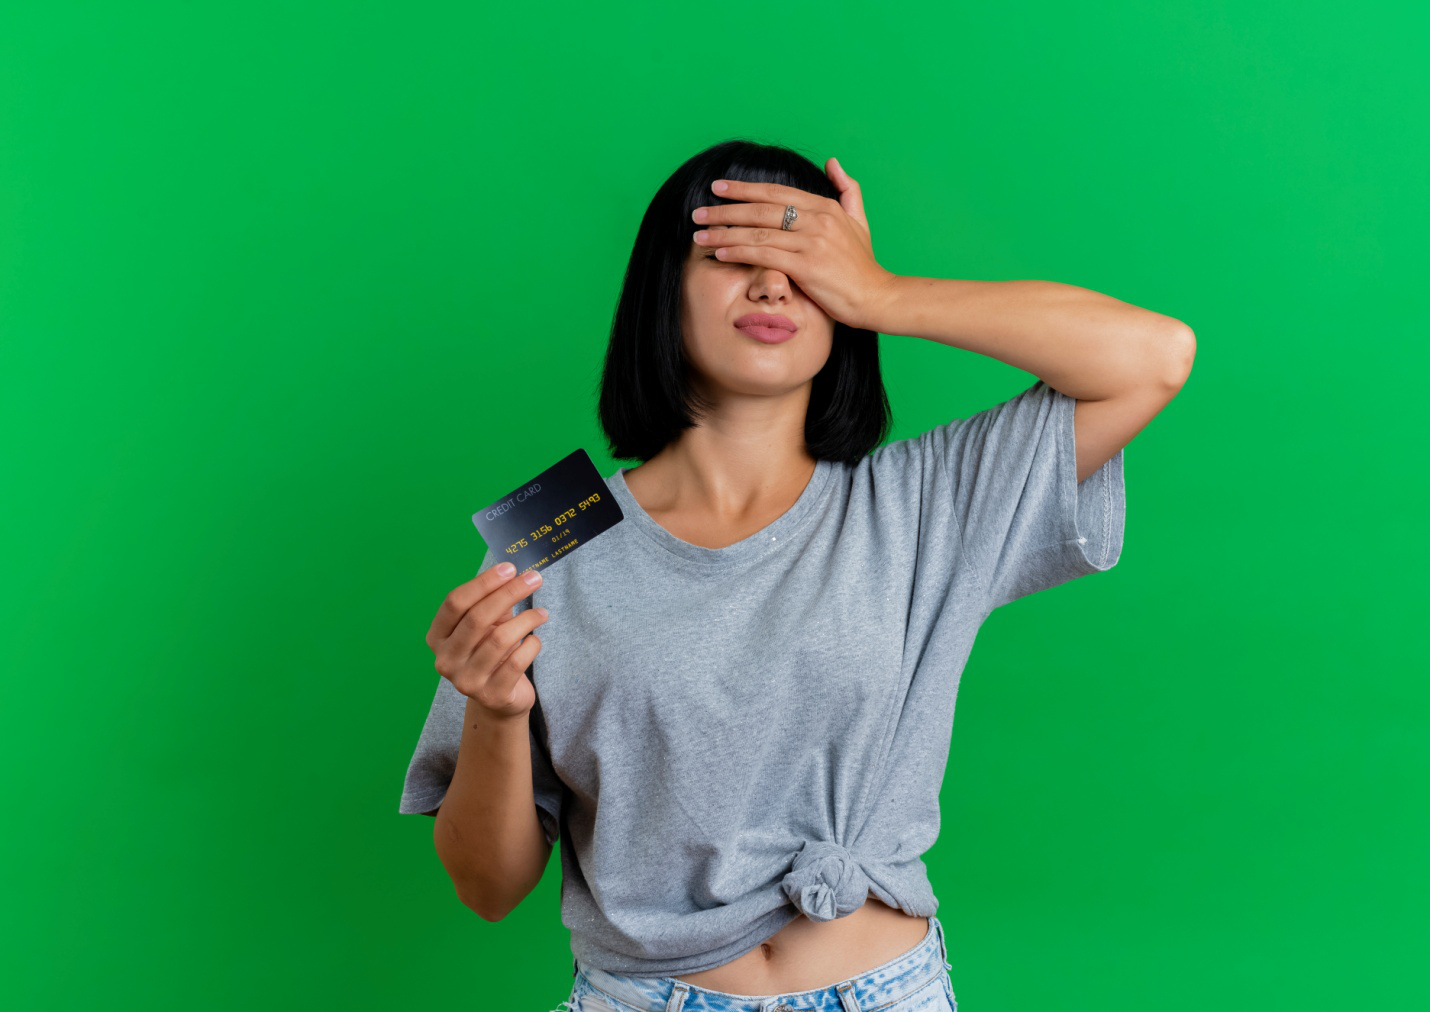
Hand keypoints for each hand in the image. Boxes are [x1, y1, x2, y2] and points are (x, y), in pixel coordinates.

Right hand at [426, 563, 548, 720]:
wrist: (498, 699)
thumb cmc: (490, 652)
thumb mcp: (487, 625)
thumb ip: (493, 602)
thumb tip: (511, 572)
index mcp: (437, 636)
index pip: (455, 602)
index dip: (483, 583)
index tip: (509, 568)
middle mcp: (445, 660)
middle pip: (477, 618)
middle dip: (509, 593)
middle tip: (535, 579)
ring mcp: (466, 681)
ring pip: (499, 640)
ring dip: (526, 619)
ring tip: (542, 613)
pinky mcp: (491, 696)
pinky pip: (516, 662)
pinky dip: (531, 645)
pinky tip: (535, 639)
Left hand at [691, 157, 896, 330]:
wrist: (878, 297)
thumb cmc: (864, 265)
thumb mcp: (859, 220)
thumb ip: (848, 189)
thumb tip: (833, 161)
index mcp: (825, 206)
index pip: (776, 192)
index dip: (744, 188)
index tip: (719, 187)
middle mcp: (817, 219)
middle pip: (761, 208)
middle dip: (725, 209)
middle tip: (698, 212)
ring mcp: (812, 242)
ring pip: (758, 231)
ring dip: (724, 233)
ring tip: (699, 235)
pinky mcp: (807, 265)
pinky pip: (764, 254)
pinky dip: (738, 252)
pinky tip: (719, 253)